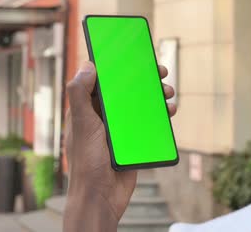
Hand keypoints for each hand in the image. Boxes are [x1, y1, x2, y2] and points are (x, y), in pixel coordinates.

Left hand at [63, 61, 175, 231]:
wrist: (101, 197)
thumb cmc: (87, 162)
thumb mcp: (82, 125)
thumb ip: (80, 95)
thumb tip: (88, 65)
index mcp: (88, 108)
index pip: (103, 79)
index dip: (118, 65)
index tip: (134, 54)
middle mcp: (104, 115)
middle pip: (126, 89)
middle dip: (144, 78)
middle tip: (160, 71)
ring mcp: (120, 128)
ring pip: (141, 104)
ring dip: (156, 95)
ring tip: (168, 93)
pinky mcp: (134, 140)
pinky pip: (149, 122)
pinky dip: (161, 114)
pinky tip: (170, 111)